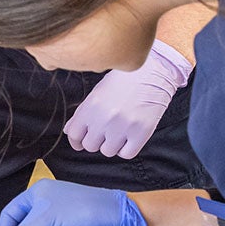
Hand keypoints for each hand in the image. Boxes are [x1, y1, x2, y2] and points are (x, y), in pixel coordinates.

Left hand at [63, 40, 191, 158]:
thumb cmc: (125, 80)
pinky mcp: (141, 133)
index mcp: (91, 106)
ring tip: (120, 130)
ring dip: (112, 144)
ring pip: (108, 151)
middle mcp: (105, 118)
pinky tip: (130, 136)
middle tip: (105, 130)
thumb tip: (69, 130)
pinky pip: (126, 154)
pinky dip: (127, 148)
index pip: (74, 134)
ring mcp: (123, 127)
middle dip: (96, 140)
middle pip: (90, 146)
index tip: (81, 141)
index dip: (76, 140)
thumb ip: (82, 113)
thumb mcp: (99, 92)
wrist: (154, 72)